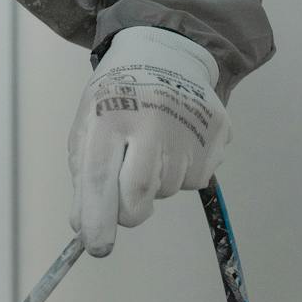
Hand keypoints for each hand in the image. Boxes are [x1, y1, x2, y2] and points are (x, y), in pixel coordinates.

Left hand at [67, 26, 229, 256]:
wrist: (165, 54)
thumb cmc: (117, 95)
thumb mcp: (89, 125)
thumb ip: (84, 177)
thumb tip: (85, 227)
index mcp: (109, 115)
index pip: (101, 177)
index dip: (98, 217)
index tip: (97, 246)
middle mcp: (152, 118)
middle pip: (139, 193)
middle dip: (129, 211)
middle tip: (125, 198)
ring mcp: (189, 124)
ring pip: (168, 189)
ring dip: (156, 183)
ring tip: (152, 144)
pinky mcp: (218, 130)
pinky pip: (196, 177)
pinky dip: (182, 171)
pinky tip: (175, 140)